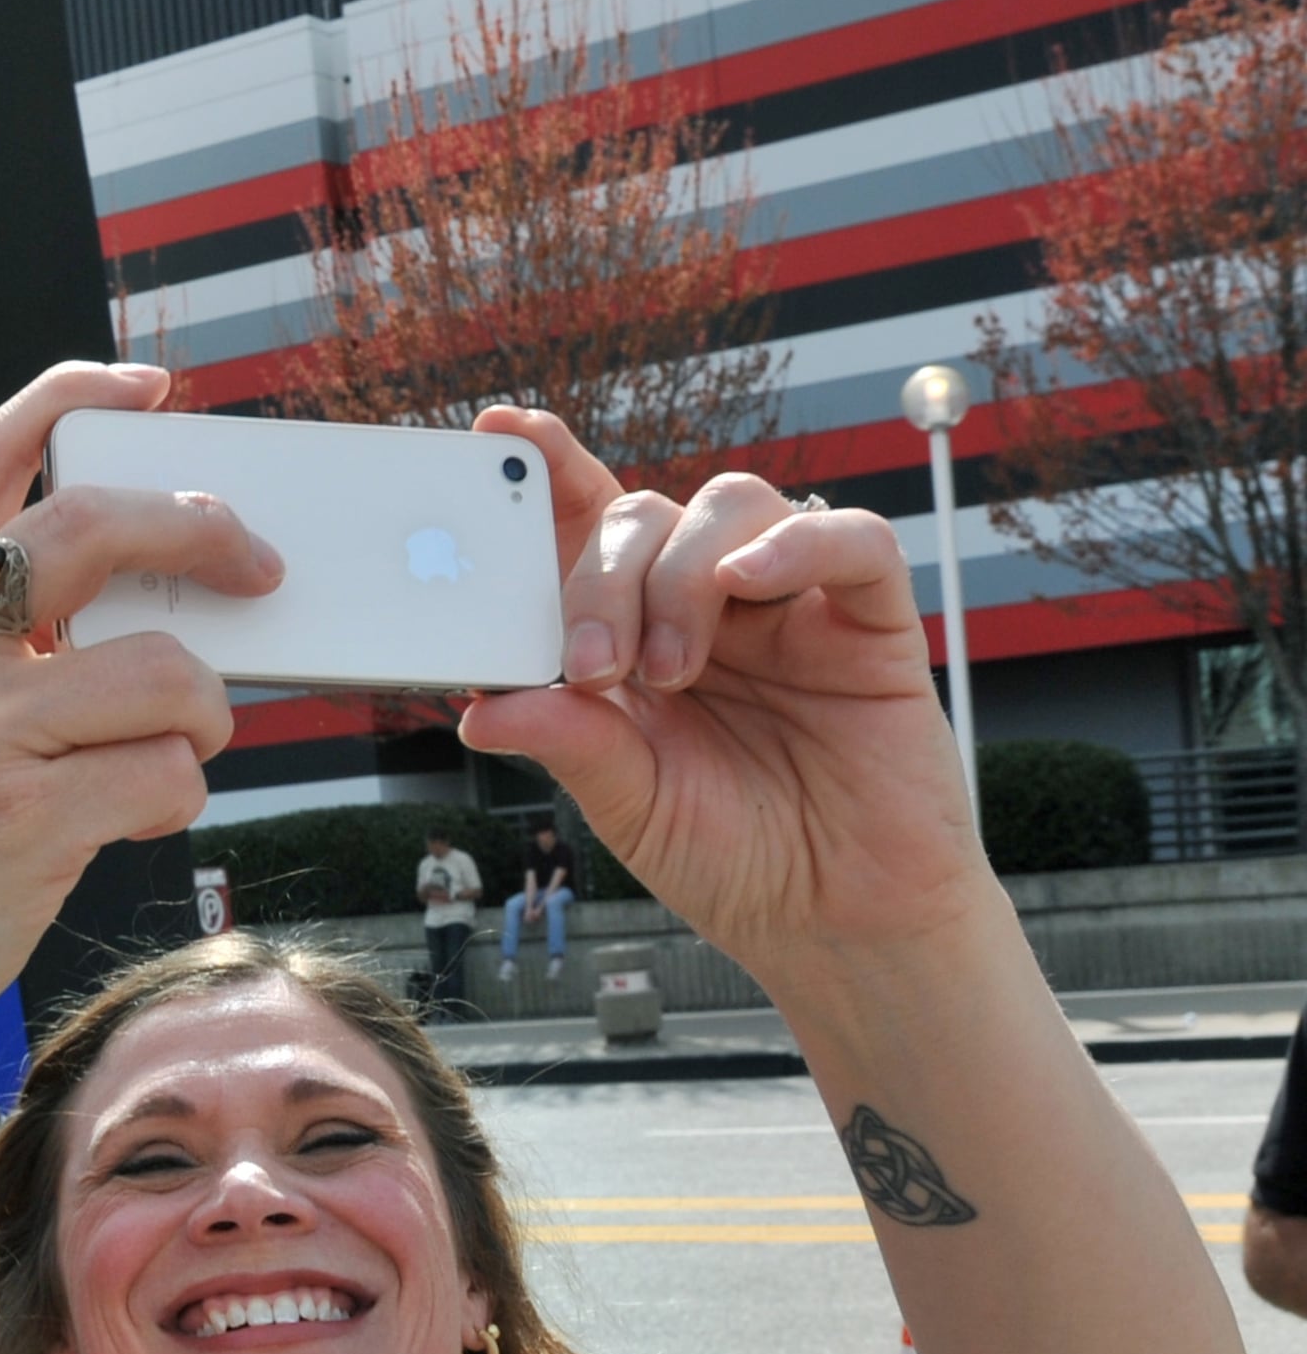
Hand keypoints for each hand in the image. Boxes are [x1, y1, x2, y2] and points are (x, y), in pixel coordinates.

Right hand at [0, 362, 262, 1052]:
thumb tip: (137, 590)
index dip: (71, 396)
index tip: (144, 387)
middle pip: (96, 525)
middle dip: (205, 533)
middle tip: (257, 568)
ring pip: (166, 670)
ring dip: (205, 713)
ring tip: (178, 748)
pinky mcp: (24, 820)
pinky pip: (168, 773)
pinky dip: (178, 796)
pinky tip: (140, 817)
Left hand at [461, 412, 990, 965]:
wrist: (837, 919)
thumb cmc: (732, 856)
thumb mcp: (627, 802)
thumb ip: (568, 742)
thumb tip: (481, 706)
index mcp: (637, 634)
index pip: (587, 527)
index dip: (547, 472)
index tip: (497, 435)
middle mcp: (709, 604)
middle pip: (645, 515)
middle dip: (601, 580)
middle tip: (594, 669)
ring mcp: (791, 604)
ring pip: (731, 506)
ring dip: (681, 576)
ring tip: (670, 671)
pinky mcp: (871, 621)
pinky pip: (848, 540)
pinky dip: (796, 543)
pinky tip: (750, 585)